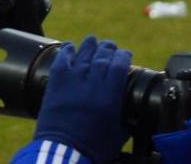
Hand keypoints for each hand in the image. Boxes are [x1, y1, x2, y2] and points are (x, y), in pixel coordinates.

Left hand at [34, 36, 132, 163]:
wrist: (63, 150)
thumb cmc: (93, 147)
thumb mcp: (118, 135)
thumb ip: (127, 121)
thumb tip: (135, 117)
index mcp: (110, 95)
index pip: (119, 65)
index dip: (123, 56)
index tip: (126, 53)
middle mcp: (91, 83)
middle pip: (101, 56)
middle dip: (108, 48)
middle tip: (111, 45)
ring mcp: (72, 80)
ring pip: (82, 54)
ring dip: (89, 45)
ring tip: (93, 40)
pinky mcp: (55, 82)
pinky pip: (61, 60)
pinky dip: (66, 50)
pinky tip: (70, 46)